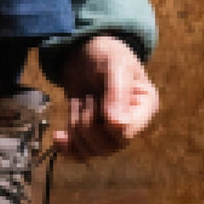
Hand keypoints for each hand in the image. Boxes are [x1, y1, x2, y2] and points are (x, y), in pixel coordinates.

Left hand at [53, 34, 158, 159]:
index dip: (107, 126)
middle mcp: (131, 122)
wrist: (84, 50)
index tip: (97, 103)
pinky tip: (59, 137)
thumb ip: (117, 93)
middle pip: (108, 146)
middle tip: (87, 98)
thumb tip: (117, 126)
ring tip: (79, 104)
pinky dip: (67, 148)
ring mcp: (110, 130)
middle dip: (88, 125)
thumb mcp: (114, 66)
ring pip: (92, 151)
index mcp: (144, 106)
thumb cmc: (105, 53)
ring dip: (76, 130)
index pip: (127, 134)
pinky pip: (80, 153)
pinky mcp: (90, 132)